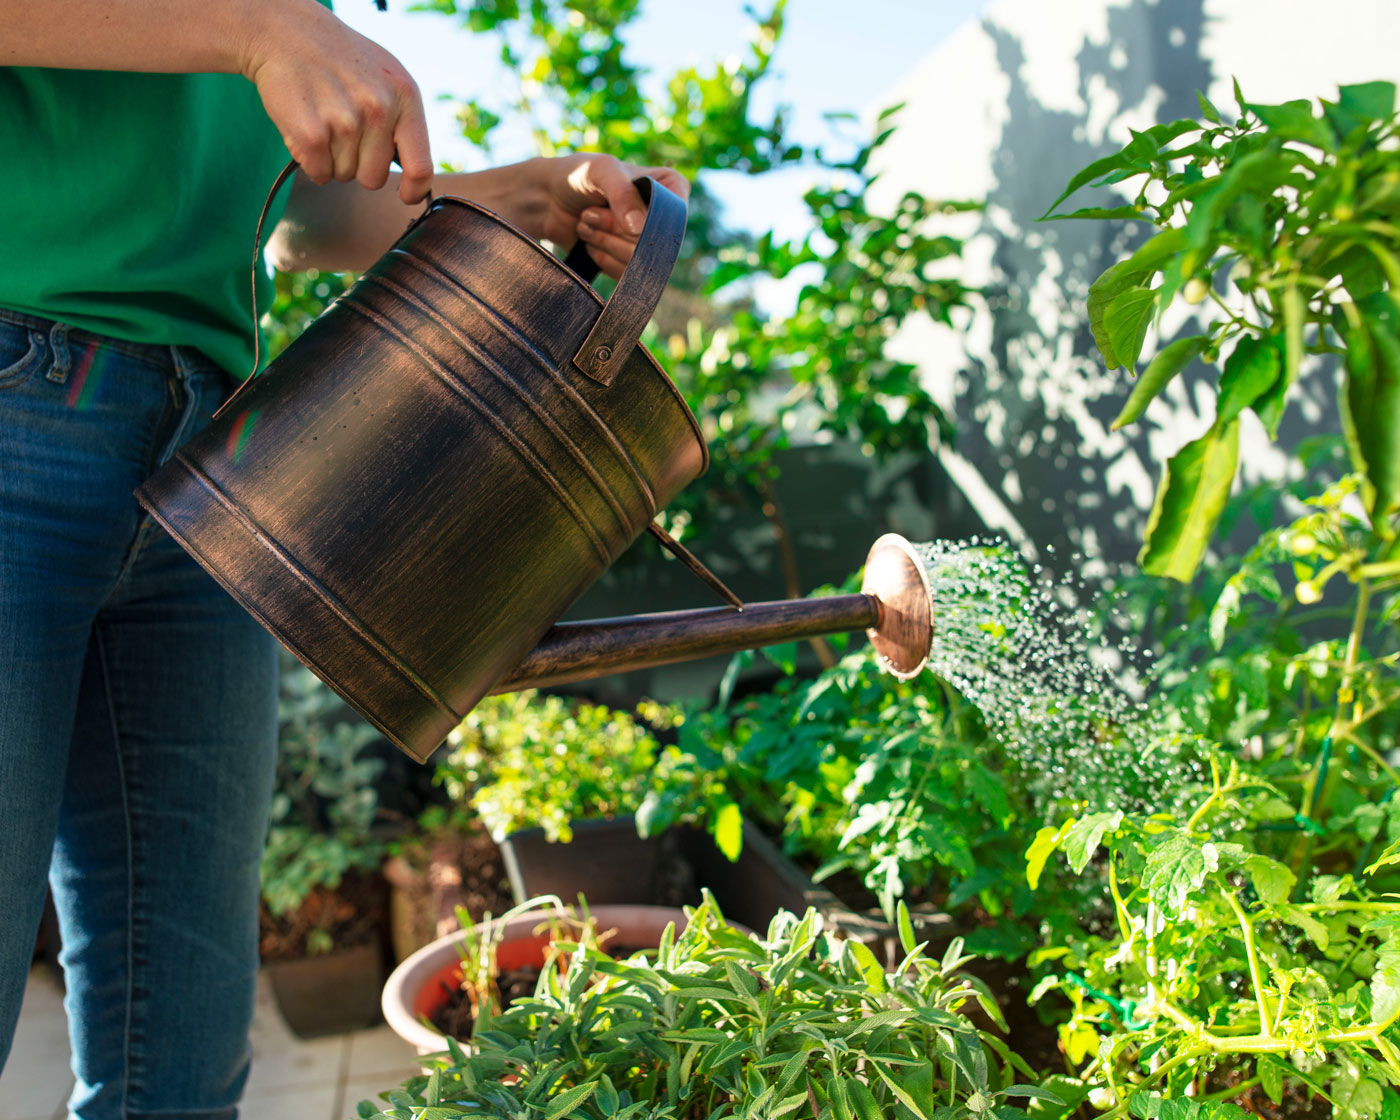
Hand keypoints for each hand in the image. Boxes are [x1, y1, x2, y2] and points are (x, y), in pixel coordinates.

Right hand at [239, 0, 432, 203]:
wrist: (284, 31)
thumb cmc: (340, 59)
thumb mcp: (386, 76)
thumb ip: (404, 119)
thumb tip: (415, 175)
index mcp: (405, 96)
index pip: (420, 166)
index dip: (413, 189)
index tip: (405, 195)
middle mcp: (379, 109)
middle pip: (374, 178)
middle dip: (357, 164)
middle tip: (342, 130)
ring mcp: (346, 122)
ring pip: (344, 175)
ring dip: (331, 157)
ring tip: (323, 118)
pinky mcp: (312, 133)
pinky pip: (318, 173)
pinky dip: (310, 160)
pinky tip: (306, 128)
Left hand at [529, 154, 690, 279]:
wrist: (548, 200)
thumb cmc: (577, 175)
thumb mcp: (601, 171)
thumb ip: (623, 193)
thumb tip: (640, 229)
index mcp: (671, 186)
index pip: (672, 215)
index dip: (641, 219)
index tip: (610, 206)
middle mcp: (664, 215)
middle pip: (651, 241)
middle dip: (613, 229)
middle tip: (589, 213)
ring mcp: (647, 241)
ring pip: (637, 261)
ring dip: (603, 242)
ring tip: (586, 223)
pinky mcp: (630, 261)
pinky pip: (625, 273)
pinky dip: (601, 258)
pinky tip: (588, 241)